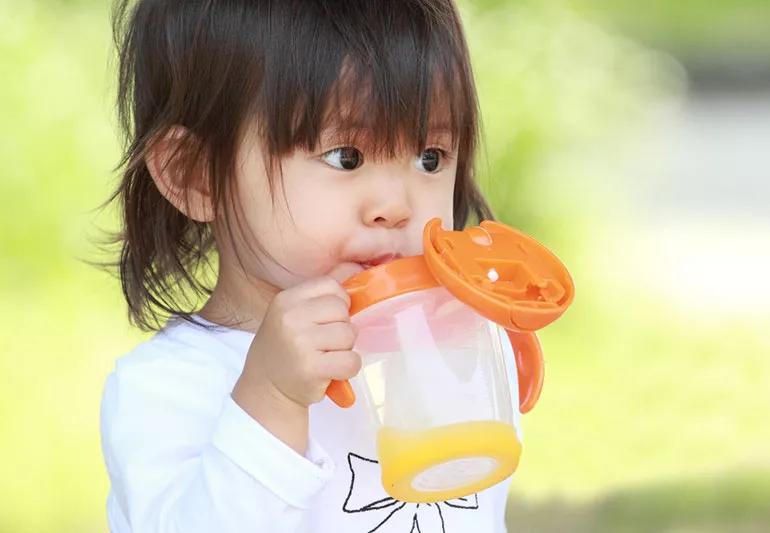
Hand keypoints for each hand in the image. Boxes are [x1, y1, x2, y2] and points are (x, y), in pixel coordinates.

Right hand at [232, 263, 363, 451]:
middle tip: (325, 343)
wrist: (266, 388)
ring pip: (349, 334)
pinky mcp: (311, 368)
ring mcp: (300, 343)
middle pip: (342, 310)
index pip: (330, 285)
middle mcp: (290, 318)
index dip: (338, 302)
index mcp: (286, 300)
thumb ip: (320, 296)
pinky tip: (332, 371)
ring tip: (326, 356)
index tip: (329, 319)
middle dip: (342, 326)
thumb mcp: (292, 314)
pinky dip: (349, 368)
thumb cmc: (286, 348)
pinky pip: (351, 361)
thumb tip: (356, 268)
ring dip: (345, 348)